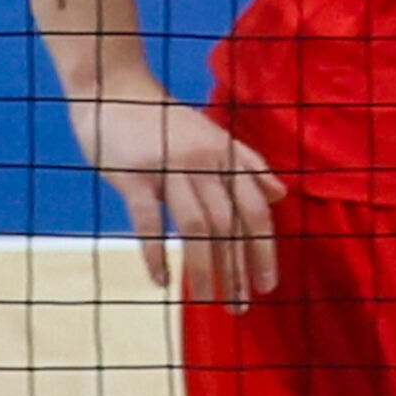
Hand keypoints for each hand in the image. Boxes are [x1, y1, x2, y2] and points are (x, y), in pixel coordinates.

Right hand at [67, 68, 280, 309]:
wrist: (115, 87)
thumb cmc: (163, 119)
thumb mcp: (212, 135)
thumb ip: (247, 164)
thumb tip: (280, 193)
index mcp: (225, 155)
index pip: (255, 209)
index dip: (264, 249)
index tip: (268, 285)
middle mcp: (204, 162)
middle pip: (229, 223)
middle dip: (237, 269)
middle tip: (240, 307)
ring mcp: (169, 167)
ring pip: (196, 225)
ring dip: (205, 268)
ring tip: (207, 301)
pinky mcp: (133, 175)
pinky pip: (148, 220)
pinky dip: (155, 252)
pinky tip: (162, 281)